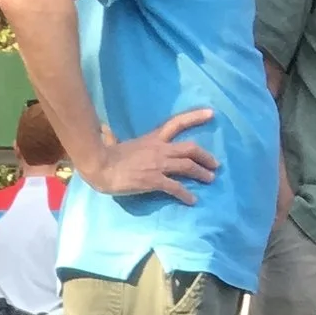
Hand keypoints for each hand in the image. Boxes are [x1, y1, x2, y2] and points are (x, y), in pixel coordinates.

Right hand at [80, 107, 219, 204]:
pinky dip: (186, 194)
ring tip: (210, 179)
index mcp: (153, 138)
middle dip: (205, 156)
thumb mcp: (113, 142)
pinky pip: (175, 187)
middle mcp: (160, 149)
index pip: (178, 122)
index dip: (196, 117)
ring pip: (187, 166)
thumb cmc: (105, 156)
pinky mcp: (154, 180)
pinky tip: (193, 200)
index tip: (211, 114)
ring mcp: (158, 165)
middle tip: (215, 164)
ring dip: (201, 173)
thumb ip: (113, 136)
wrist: (101, 166)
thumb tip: (103, 129)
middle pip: (190, 148)